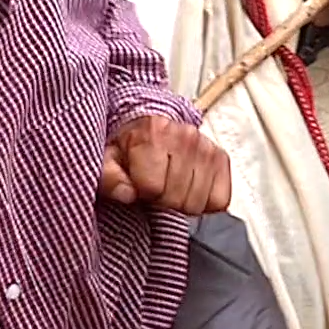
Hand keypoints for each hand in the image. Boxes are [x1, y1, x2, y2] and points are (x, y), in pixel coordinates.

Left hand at [100, 116, 231, 215]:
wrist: (149, 125)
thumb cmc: (128, 146)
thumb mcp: (107, 160)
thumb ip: (109, 178)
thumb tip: (127, 194)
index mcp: (152, 133)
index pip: (153, 188)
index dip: (142, 193)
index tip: (139, 184)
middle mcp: (184, 136)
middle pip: (176, 199)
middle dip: (161, 199)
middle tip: (155, 186)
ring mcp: (206, 147)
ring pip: (197, 203)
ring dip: (181, 202)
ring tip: (170, 185)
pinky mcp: (221, 158)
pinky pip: (219, 200)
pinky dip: (204, 201)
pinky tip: (188, 188)